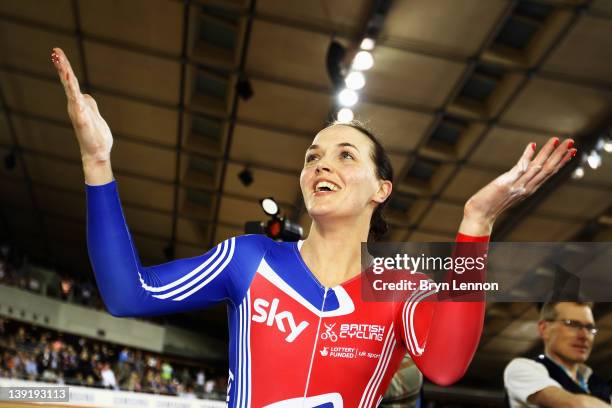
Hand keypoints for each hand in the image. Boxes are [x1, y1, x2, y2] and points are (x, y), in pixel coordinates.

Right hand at [51, 47, 112, 164]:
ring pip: (71, 89)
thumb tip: (85, 95)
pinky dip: (74, 92)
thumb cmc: (96, 136)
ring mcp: (78, 111)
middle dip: (63, 66)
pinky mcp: (82, 119)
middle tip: (56, 51)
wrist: (97, 153)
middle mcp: (76, 105)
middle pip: (68, 81)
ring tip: (60, 61)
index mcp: (79, 103)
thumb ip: (89, 104)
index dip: (65, 67)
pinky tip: (72, 83)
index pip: (71, 81)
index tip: (57, 52)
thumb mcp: (94, 115)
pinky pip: (78, 103)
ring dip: (66, 75)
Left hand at [460, 137, 576, 235]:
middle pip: (548, 169)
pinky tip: (533, 145)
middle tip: (572, 141)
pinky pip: (519, 168)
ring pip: (538, 167)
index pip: (550, 173)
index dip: (561, 162)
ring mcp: (518, 185)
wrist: (480, 214)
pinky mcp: (506, 183)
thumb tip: (524, 171)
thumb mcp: (510, 192)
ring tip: (557, 140)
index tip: (572, 151)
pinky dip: (527, 156)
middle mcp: (527, 188)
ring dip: (548, 152)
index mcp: (529, 189)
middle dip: (561, 154)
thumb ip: (519, 182)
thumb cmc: (492, 203)